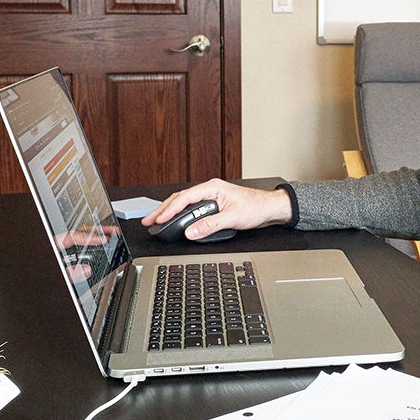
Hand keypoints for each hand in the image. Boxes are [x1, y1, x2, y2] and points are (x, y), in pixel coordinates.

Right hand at [140, 179, 293, 239]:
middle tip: (148, 221)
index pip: (185, 198)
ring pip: (184, 203)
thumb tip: (191, 231)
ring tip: (156, 221)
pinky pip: (192, 208)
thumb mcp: (232, 218)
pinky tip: (175, 220)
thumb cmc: (256, 207)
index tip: (159, 219)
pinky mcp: (214, 205)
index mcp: (212, 188)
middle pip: (180, 199)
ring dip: (170, 212)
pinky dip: (181, 214)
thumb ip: (210, 225)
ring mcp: (211, 197)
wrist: (270, 208)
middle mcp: (210, 190)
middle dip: (163, 210)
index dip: (170, 210)